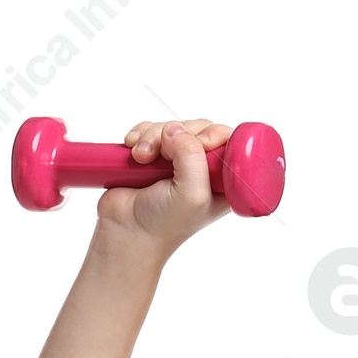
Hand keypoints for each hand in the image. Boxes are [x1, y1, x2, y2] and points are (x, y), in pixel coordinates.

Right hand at [96, 118, 233, 255]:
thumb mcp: (191, 194)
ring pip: (172, 126)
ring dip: (152, 136)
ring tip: (141, 158)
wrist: (127, 230)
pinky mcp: (154, 154)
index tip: (200, 144)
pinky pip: (150, 128)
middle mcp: (203, 168)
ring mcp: (177, 159)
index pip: (230, 141)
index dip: (214, 135)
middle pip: (199, 127)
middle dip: (176, 134)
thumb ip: (192, 157)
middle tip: (161, 155)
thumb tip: (175, 129)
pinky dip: (139, 135)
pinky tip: (134, 151)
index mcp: (223, 180)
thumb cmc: (164, 223)